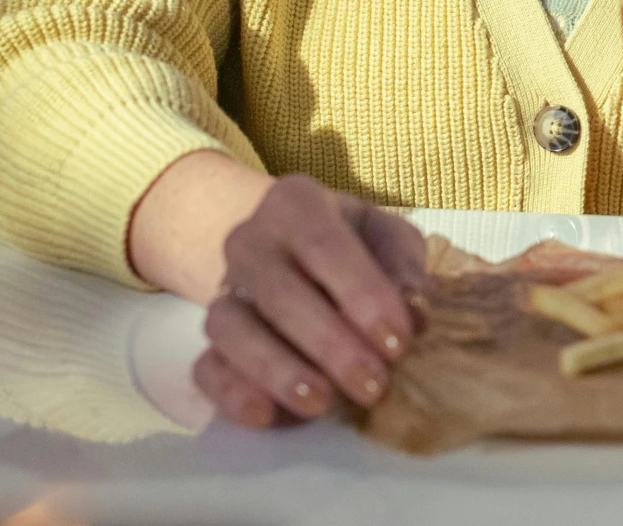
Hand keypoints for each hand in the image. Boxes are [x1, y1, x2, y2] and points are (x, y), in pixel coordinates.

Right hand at [193, 174, 428, 427]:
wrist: (291, 252)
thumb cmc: (353, 244)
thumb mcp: (387, 239)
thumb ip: (404, 268)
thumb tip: (417, 313)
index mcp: (295, 205)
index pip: (324, 246)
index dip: (362, 296)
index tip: (399, 342)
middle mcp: (248, 242)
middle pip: (279, 294)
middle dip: (330, 345)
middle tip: (373, 385)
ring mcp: (222, 292)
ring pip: (232, 330)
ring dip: (278, 372)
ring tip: (323, 404)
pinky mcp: (206, 342)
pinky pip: (205, 368)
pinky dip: (231, 393)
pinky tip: (266, 416)